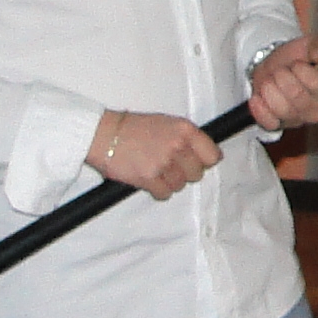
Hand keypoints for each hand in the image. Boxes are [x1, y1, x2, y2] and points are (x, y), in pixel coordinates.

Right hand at [90, 109, 217, 199]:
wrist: (105, 134)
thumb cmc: (133, 128)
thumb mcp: (166, 123)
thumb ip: (186, 138)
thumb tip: (204, 156)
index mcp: (184, 129)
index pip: (212, 155)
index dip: (205, 161)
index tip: (197, 162)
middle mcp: (177, 145)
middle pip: (196, 174)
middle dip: (185, 173)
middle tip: (170, 166)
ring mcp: (163, 163)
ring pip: (180, 185)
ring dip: (170, 182)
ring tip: (155, 170)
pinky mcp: (149, 178)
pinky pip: (165, 194)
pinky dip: (158, 190)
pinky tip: (149, 179)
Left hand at [247, 36, 317, 131]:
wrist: (275, 68)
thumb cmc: (296, 59)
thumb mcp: (310, 45)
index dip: (302, 70)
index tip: (296, 63)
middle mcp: (317, 111)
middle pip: (297, 95)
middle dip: (282, 77)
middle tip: (280, 70)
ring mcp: (298, 120)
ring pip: (281, 109)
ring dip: (269, 89)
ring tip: (269, 81)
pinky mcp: (279, 126)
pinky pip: (268, 122)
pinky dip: (259, 109)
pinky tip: (258, 97)